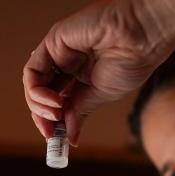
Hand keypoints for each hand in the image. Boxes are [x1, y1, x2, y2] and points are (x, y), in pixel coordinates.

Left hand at [23, 0, 174, 145]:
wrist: (142, 35)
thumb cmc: (131, 60)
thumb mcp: (101, 95)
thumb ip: (79, 111)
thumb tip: (69, 137)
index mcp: (83, 76)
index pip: (59, 102)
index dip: (54, 122)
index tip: (56, 140)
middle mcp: (69, 64)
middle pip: (43, 94)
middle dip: (43, 117)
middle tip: (50, 134)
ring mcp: (59, 52)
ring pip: (34, 85)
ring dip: (39, 106)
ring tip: (55, 115)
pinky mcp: (53, 42)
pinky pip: (33, 72)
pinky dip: (36, 91)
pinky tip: (53, 102)